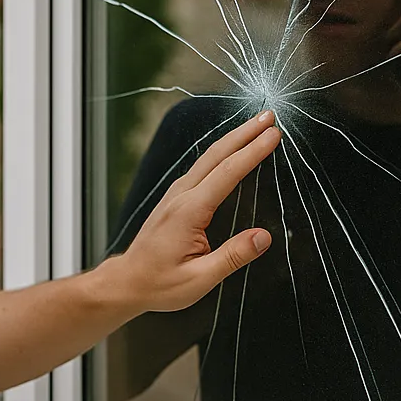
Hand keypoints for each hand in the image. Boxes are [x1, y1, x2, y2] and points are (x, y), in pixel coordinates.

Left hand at [97, 112, 280, 314]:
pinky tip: (231, 150)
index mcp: (188, 212)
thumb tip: (264, 237)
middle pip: (216, 155)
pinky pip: (201, 167)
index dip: (252, 152)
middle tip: (269, 116)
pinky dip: (221, 153)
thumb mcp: (200, 279)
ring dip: (233, 139)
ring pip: (207, 158)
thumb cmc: (160, 284)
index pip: (227, 173)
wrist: (127, 281)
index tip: (273, 135)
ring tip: (256, 126)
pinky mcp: (175, 198)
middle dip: (244, 133)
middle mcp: (180, 196)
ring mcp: (175, 195)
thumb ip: (232, 257)